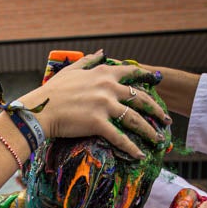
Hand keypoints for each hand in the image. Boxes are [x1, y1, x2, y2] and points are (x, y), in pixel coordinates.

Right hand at [17, 51, 171, 158]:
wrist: (40, 109)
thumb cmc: (52, 91)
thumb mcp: (72, 70)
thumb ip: (89, 60)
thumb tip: (102, 52)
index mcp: (103, 74)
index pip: (131, 72)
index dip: (146, 77)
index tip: (157, 81)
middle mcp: (108, 88)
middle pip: (140, 98)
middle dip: (156, 110)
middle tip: (166, 119)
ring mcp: (104, 105)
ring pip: (135, 119)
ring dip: (149, 130)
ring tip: (158, 139)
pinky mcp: (98, 123)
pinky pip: (119, 137)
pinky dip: (131, 148)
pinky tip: (140, 155)